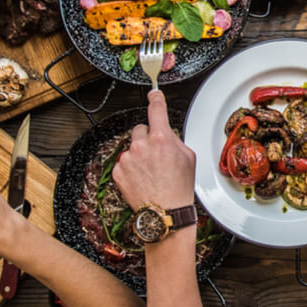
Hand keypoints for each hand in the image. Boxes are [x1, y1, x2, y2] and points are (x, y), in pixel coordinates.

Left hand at [113, 90, 196, 210]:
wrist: (165, 212)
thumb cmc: (179, 188)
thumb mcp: (188, 158)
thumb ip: (175, 140)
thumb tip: (167, 134)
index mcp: (161, 139)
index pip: (156, 109)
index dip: (156, 99)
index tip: (153, 94)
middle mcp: (141, 145)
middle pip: (141, 129)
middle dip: (148, 137)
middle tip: (157, 154)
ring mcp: (128, 158)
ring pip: (132, 147)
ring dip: (139, 154)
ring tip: (151, 171)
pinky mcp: (118, 171)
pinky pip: (124, 162)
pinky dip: (131, 168)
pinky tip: (142, 178)